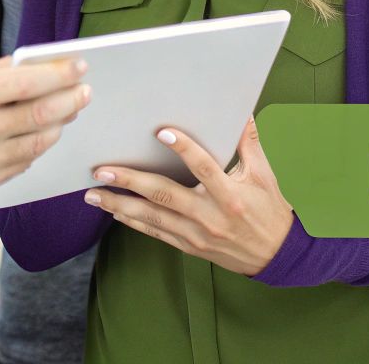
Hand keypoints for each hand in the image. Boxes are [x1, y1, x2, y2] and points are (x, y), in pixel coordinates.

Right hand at [0, 57, 89, 199]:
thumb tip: (30, 64)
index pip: (26, 83)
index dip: (59, 74)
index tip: (78, 68)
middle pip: (39, 115)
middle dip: (69, 100)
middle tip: (84, 92)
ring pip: (37, 143)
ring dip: (59, 126)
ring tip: (68, 112)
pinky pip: (23, 164)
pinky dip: (38, 147)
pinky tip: (43, 134)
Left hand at [83, 117, 293, 275]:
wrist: (274, 256)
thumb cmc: (270, 211)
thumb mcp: (265, 174)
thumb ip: (249, 143)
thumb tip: (243, 112)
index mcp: (230, 196)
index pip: (204, 168)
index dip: (185, 149)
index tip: (162, 133)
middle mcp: (210, 216)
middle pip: (165, 195)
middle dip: (130, 181)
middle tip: (102, 169)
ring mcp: (196, 234)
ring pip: (152, 218)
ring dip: (120, 205)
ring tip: (94, 194)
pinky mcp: (189, 245)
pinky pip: (155, 233)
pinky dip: (133, 222)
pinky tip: (114, 212)